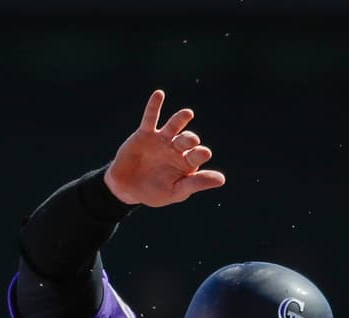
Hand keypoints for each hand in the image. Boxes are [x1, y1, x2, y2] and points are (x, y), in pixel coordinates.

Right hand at [104, 90, 225, 207]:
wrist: (126, 188)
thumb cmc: (153, 192)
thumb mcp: (175, 192)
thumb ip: (196, 183)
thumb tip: (222, 180)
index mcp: (186, 163)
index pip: (197, 155)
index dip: (201, 154)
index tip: (205, 153)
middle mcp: (176, 149)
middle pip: (186, 140)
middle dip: (189, 139)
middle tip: (191, 141)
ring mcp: (161, 140)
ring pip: (173, 126)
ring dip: (180, 119)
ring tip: (188, 114)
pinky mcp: (145, 134)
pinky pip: (150, 118)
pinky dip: (154, 106)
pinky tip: (159, 94)